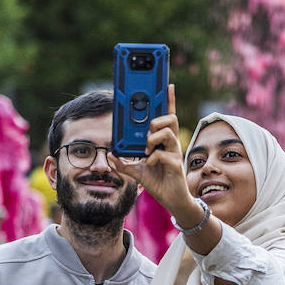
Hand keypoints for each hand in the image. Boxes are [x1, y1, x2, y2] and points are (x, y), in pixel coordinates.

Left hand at [108, 86, 196, 224]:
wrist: (171, 200)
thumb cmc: (158, 181)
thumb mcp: (136, 171)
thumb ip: (123, 163)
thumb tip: (109, 156)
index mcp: (163, 141)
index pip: (168, 116)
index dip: (169, 100)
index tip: (168, 85)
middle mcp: (171, 144)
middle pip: (170, 119)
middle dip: (157, 120)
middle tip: (148, 131)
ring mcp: (174, 154)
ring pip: (168, 133)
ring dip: (153, 138)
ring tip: (146, 149)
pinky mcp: (175, 165)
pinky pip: (162, 154)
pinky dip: (152, 157)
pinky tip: (149, 163)